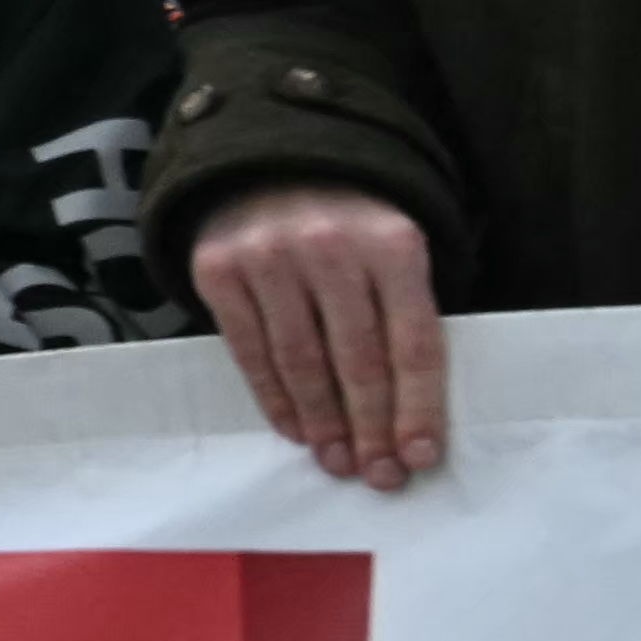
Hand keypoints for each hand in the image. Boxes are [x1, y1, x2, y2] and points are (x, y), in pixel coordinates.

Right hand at [189, 184, 448, 490]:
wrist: (273, 164)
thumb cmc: (350, 227)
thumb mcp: (395, 251)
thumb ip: (406, 313)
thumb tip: (413, 415)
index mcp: (394, 244)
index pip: (414, 342)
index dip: (419, 406)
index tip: (420, 456)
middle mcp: (331, 247)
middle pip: (359, 358)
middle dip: (371, 427)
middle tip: (378, 476)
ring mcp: (268, 257)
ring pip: (302, 360)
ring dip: (322, 422)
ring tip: (336, 461)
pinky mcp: (219, 269)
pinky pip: (250, 350)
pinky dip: (275, 397)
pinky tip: (295, 429)